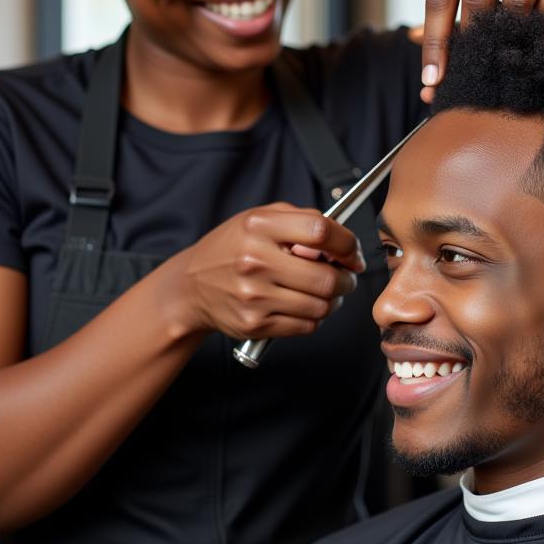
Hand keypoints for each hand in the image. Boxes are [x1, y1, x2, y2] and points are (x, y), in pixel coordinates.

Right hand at [168, 203, 365, 339]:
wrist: (191, 287)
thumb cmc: (232, 248)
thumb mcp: (259, 218)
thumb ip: (301, 220)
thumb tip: (342, 241)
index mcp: (259, 226)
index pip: (320, 231)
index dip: (347, 244)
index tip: (352, 253)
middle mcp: (255, 260)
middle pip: (326, 276)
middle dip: (346, 279)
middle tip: (345, 276)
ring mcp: (254, 295)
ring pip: (321, 305)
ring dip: (333, 300)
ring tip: (326, 291)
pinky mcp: (255, 324)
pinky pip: (306, 325)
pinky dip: (315, 317)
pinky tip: (306, 305)